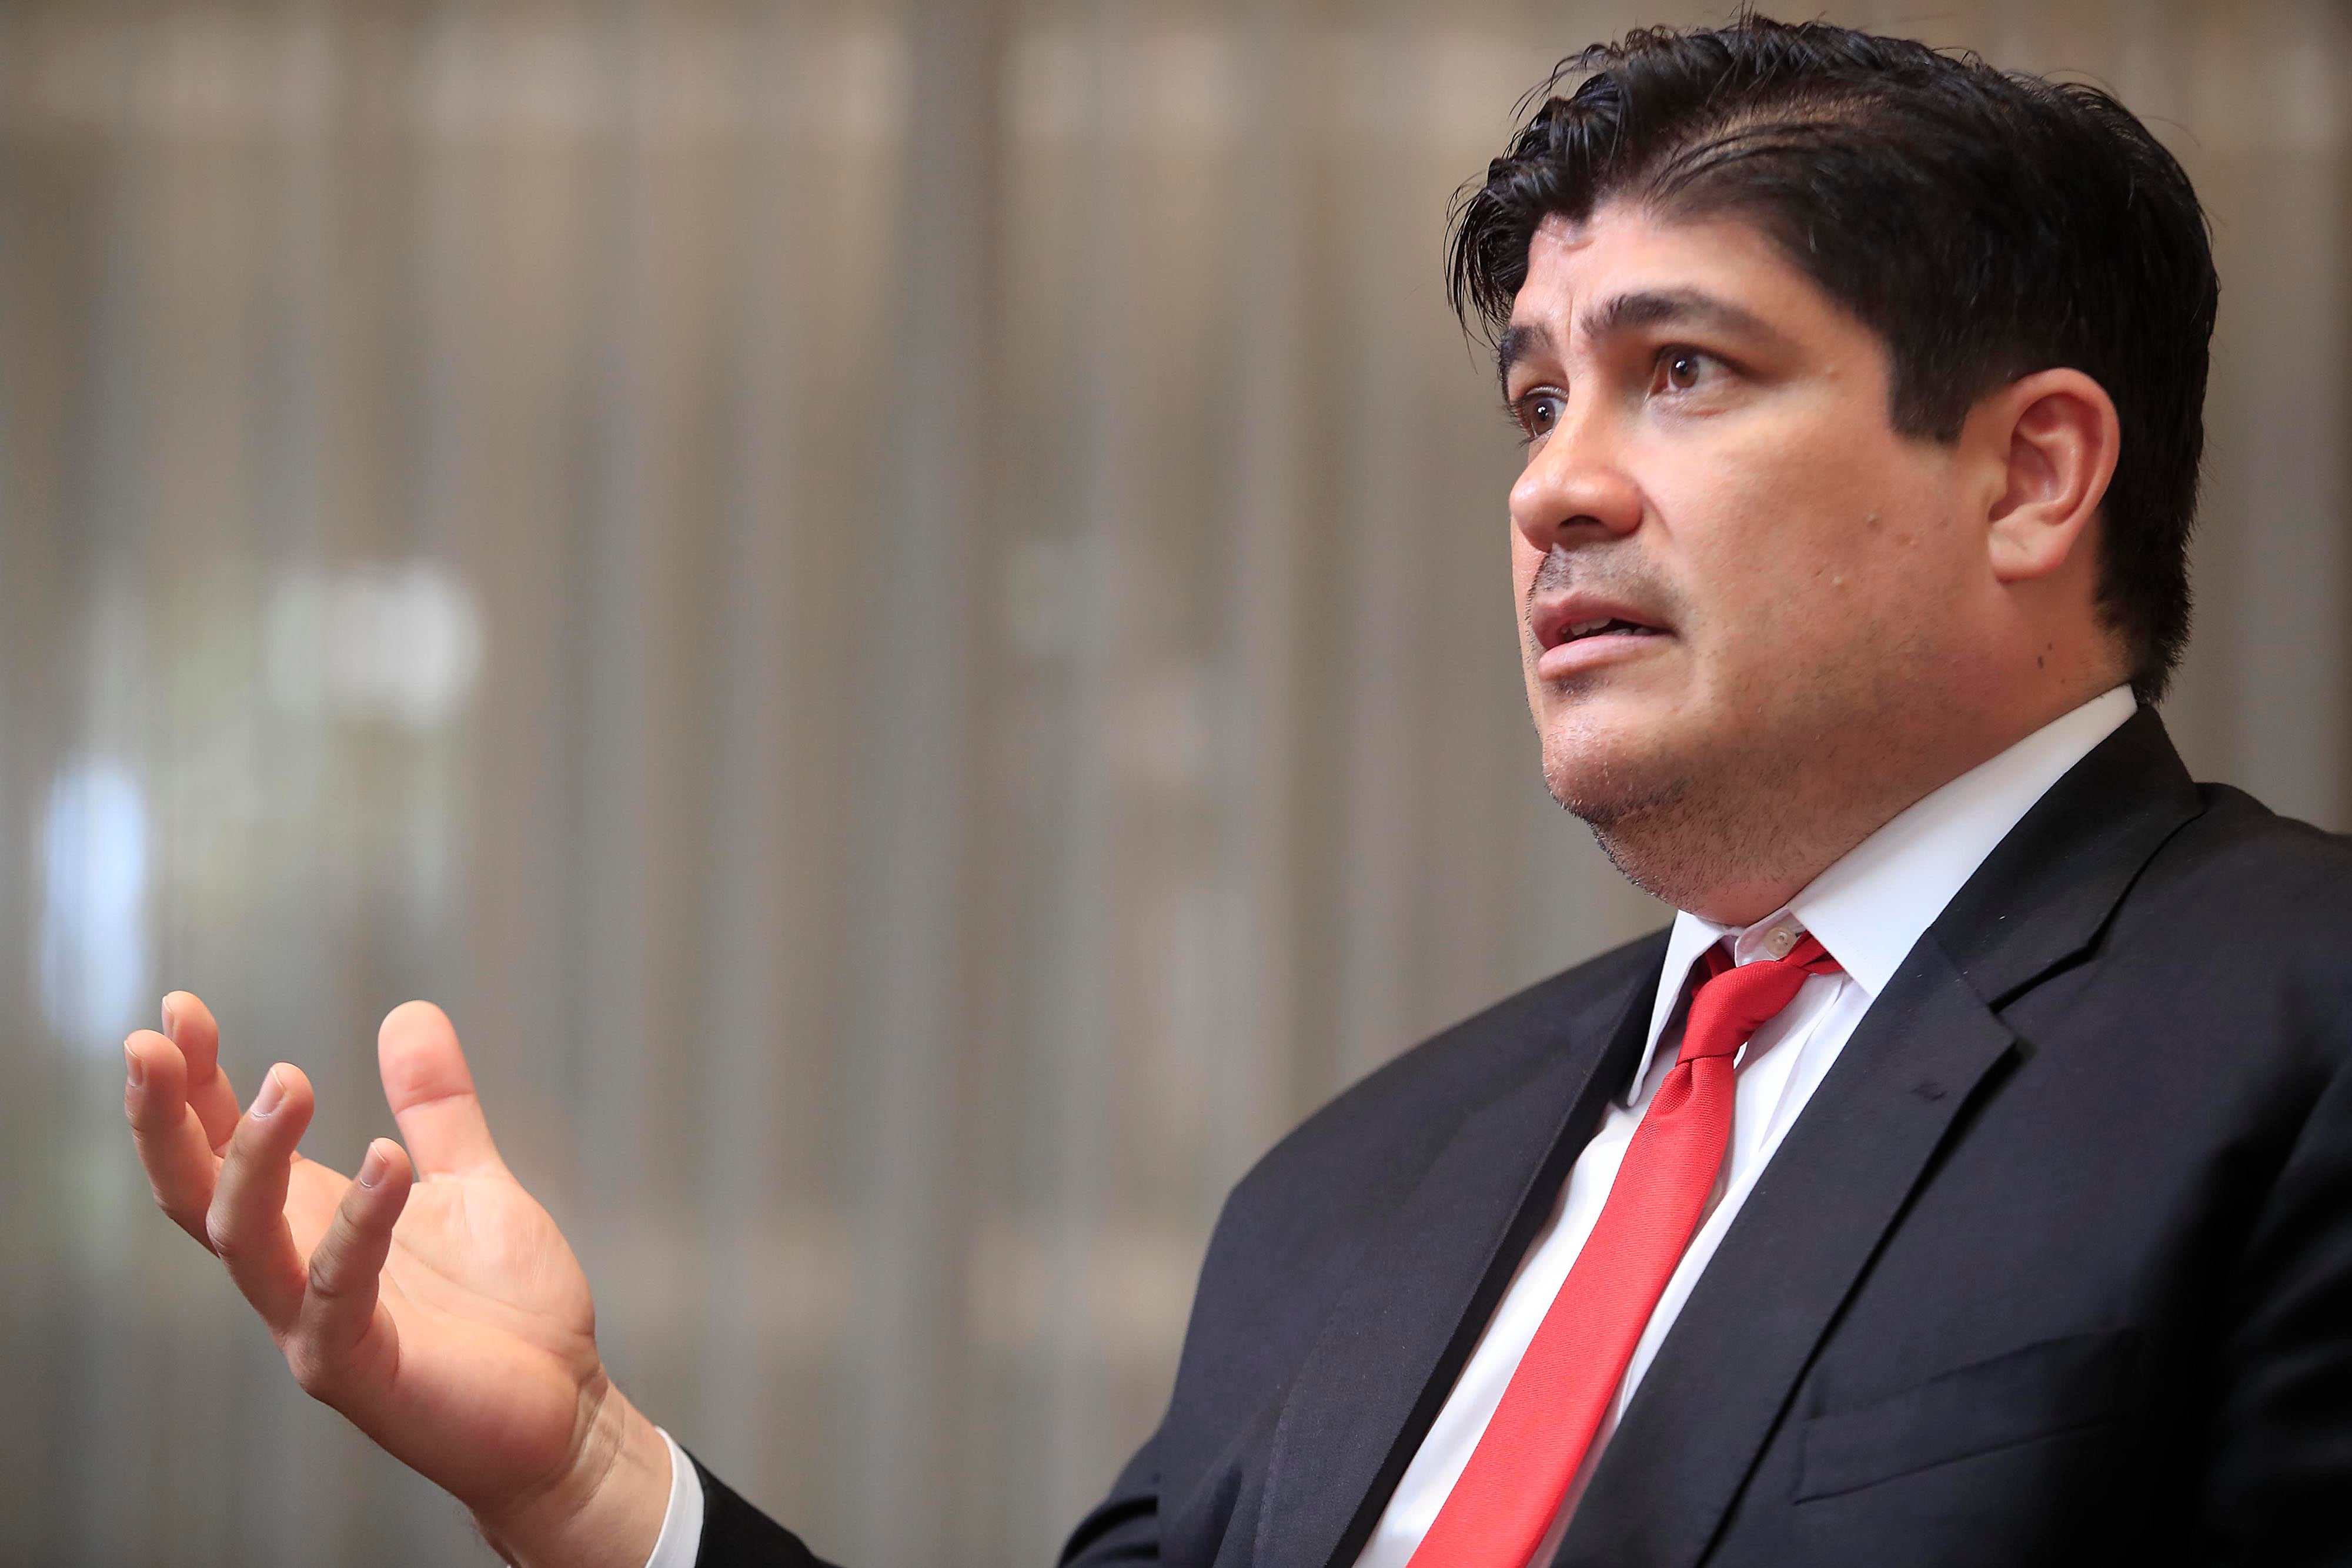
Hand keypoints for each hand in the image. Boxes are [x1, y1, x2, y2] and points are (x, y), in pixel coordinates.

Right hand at [123, 993, 672, 1567]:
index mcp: (311, 1222)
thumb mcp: (469, 1182)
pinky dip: (359, 1224)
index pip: (222, 1145)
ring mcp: (315, 1324)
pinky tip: (385, 1160)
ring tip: (290, 1078)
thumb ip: (437, 1108)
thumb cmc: (504, 1310)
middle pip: (194, 1191)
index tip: (179, 1008)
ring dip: (253, 1157)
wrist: (566, 1406)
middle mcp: (294, 1271)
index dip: (191, 1080)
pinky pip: (336, 1292)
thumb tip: (410, 1013)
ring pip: (243, 1239)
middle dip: (165, 1117)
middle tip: (155, 1040)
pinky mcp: (358, 1369)